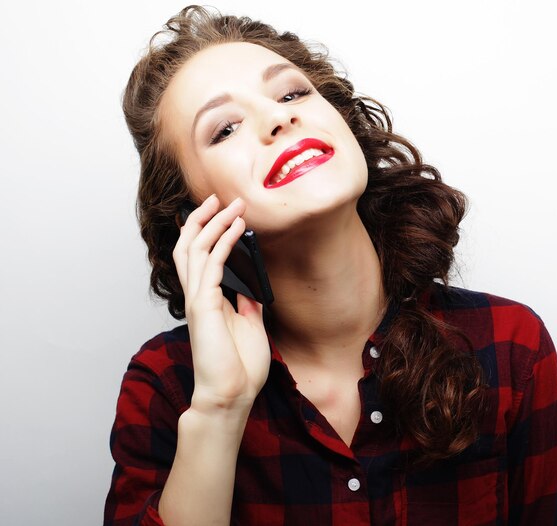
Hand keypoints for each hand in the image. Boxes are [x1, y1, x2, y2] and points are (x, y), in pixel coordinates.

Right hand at [172, 195, 270, 413]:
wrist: (231, 395)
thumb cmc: (238, 367)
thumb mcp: (249, 326)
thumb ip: (246, 303)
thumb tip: (251, 286)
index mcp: (206, 300)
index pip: (198, 257)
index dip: (206, 232)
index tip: (224, 213)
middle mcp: (197, 295)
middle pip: (188, 245)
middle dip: (201, 218)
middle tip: (219, 198)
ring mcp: (198, 300)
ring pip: (195, 249)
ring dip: (214, 223)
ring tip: (231, 205)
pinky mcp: (205, 306)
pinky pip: (212, 264)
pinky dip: (225, 242)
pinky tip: (238, 228)